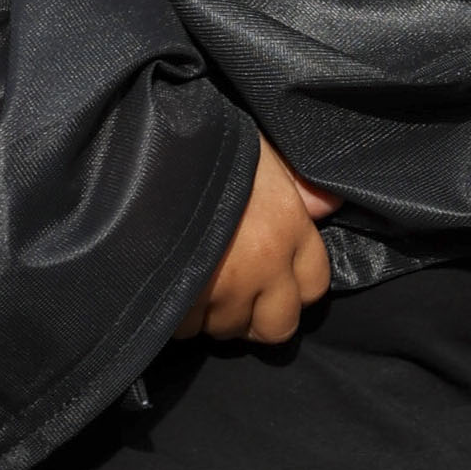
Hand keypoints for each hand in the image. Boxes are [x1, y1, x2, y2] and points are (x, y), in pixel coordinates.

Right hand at [187, 137, 335, 348]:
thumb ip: (294, 183)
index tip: (274, 276)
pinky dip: (178, 315)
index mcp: (289, 225)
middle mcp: (265, 264)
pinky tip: (171, 284)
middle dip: (258, 317)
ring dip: (214, 315)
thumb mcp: (258, 149)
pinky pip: (186, 330)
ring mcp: (225, 288)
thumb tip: (327, 204)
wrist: (143, 152)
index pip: (314, 284)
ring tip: (197, 282)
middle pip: (279, 326)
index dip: (295, 285)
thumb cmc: (203, 139)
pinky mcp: (183, 304)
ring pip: (228, 329)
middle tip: (237, 294)